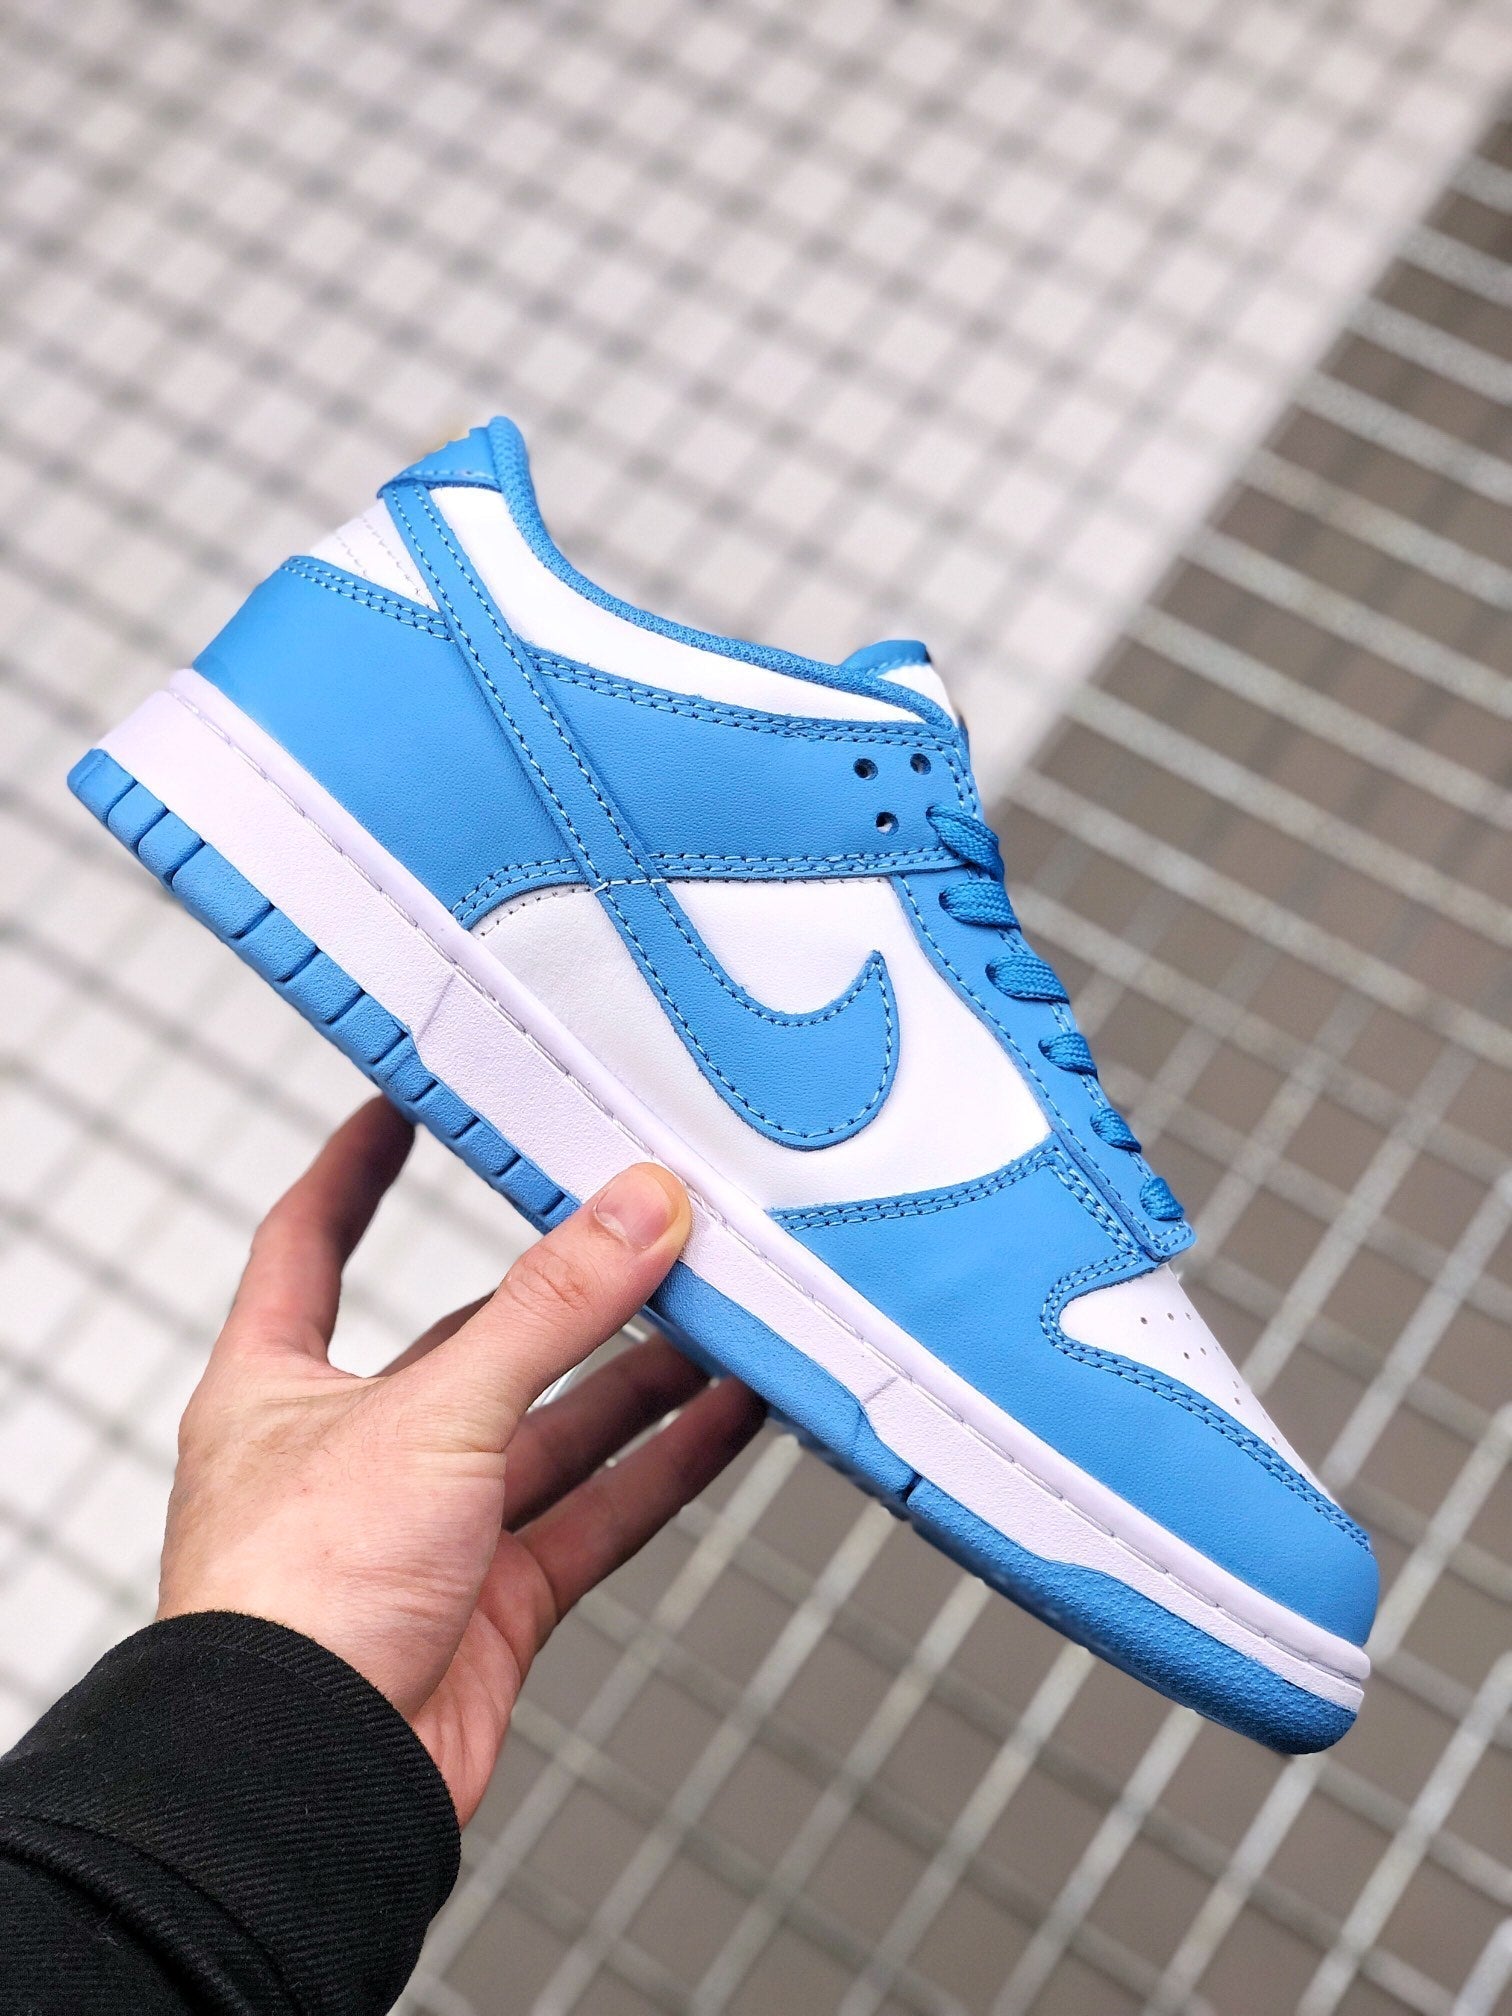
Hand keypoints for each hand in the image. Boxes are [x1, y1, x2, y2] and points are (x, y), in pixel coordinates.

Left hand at [156, 1097, 762, 1823]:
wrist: (306, 1784)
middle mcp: (354, 1449)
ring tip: (726, 1317)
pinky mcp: (492, 1602)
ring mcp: (428, 1529)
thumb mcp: (432, 1412)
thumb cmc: (295, 1604)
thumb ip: (551, 1311)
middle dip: (567, 1290)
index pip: (312, 1241)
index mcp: (280, 1384)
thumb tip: (639, 1213)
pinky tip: (728, 1421)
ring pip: (553, 1429)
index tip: (416, 1102)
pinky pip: (594, 1511)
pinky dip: (663, 1466)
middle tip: (654, 1230)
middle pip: (475, 1339)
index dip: (359, 1168)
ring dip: (639, 1378)